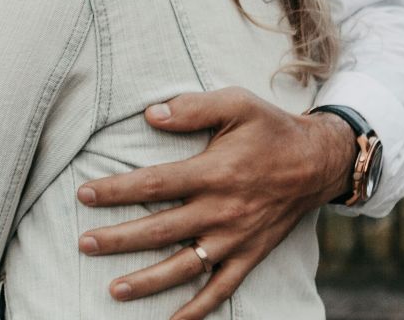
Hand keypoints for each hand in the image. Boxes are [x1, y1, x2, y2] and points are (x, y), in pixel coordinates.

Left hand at [75, 89, 355, 319]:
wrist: (319, 161)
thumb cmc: (271, 129)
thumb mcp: (237, 104)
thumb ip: (193, 108)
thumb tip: (150, 114)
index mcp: (215, 172)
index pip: (155, 183)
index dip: (117, 190)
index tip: (85, 194)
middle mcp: (222, 210)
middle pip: (161, 230)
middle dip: (119, 239)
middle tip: (84, 244)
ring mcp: (236, 238)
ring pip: (185, 266)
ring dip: (148, 281)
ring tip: (114, 290)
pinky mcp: (250, 255)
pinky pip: (222, 289)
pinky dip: (197, 308)